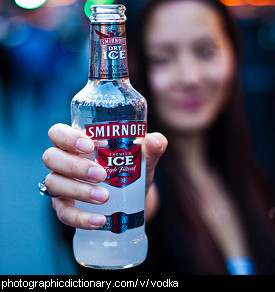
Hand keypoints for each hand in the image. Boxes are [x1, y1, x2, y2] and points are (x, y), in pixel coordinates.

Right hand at [42, 123, 166, 229]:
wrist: (131, 198)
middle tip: (101, 174)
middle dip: (75, 166)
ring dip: (78, 191)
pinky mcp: (65, 207)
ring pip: (54, 184)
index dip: (66, 137)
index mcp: (77, 143)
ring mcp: (62, 185)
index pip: (58, 133)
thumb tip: (155, 141)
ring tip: (105, 196)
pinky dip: (80, 218)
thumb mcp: (143, 158)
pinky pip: (64, 214)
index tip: (88, 145)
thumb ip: (151, 148)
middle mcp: (64, 162)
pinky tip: (100, 221)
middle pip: (51, 157)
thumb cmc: (130, 169)